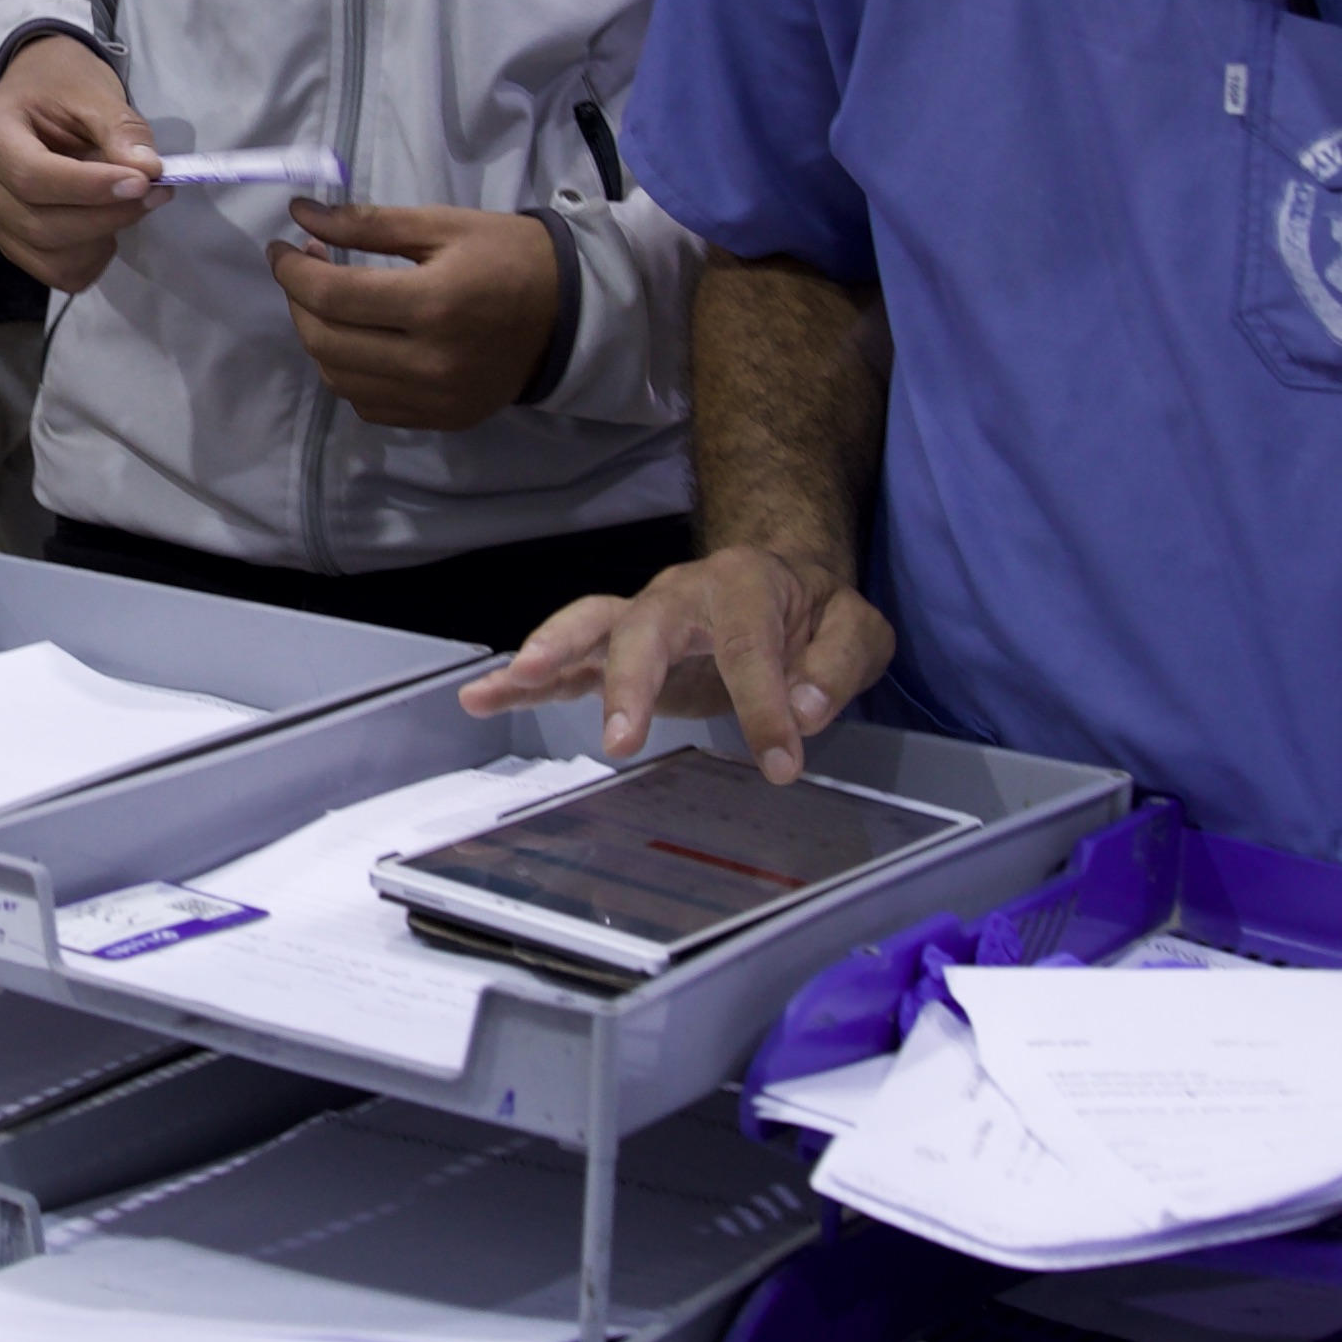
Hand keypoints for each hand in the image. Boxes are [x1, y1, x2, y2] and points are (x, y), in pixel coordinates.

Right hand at [0, 37, 161, 291]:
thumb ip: (120, 129)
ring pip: (49, 256)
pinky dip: (90, 259)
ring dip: (101, 240)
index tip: (142, 182)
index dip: (90, 187)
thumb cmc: (61, 86)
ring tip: (133, 205)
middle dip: (107, 216)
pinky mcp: (10, 240)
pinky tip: (107, 227)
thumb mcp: (93, 91)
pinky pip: (53, 271)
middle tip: (155, 192)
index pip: (33, 176)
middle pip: (41, 225)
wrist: (37, 93)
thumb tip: (148, 170)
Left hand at [270, 202, 566, 430]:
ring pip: (339, 380)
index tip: (281, 248)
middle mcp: (431, 362)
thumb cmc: (510, 256)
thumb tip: (301, 216)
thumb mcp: (444, 225)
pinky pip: (368, 405)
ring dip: (318, 339)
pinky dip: (348, 373)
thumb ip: (367, 223)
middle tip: (306, 269)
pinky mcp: (441, 419)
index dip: (291, 271)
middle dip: (299, 302)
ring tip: (330, 303)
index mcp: (435, 303)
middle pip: (326, 342)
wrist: (573, 313)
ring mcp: (436, 399)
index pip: (331, 297)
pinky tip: (360, 340)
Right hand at [464, 546, 896, 774]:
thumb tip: (806, 713)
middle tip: (621, 739)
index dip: (765, 707)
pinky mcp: (621, 648)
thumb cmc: (816, 611)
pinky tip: (483, 698)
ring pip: (590, 627)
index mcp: (747, 585)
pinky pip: (569, 657)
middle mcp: (683, 593)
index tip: (782, 763)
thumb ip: (838, 665)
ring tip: (510, 684)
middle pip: (645, 625)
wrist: (784, 579)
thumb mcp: (858, 630)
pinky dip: (525, 678)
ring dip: (549, 656)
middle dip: (629, 679)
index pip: (750, 649)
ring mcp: (645, 616)